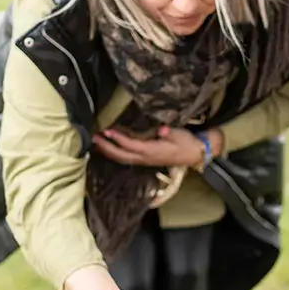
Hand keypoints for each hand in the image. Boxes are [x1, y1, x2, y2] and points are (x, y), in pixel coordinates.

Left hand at [92, 126, 219, 167]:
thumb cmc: (186, 142)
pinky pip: (127, 158)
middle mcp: (145, 158)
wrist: (195, 154)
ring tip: (97, 143)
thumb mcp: (179, 135)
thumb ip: (168, 132)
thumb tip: (162, 129)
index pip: (131, 145)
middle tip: (94, 138)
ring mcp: (145, 160)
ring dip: (109, 151)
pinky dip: (116, 153)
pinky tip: (110, 148)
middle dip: (107, 147)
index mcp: (152, 151)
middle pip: (121, 155)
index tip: (107, 131)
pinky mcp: (146, 159)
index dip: (118, 139)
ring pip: (123, 158)